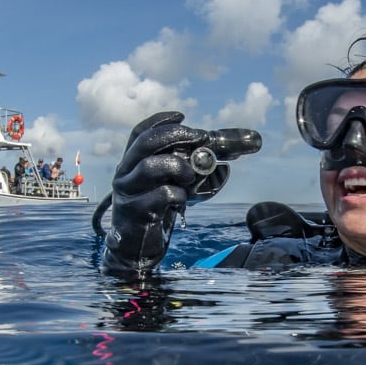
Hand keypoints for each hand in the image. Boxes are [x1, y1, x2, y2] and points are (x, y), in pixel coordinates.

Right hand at [101, 111, 260, 275]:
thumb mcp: (173, 183)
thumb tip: (239, 151)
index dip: (159, 121)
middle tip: (200, 137)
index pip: (140, 132)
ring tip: (190, 176)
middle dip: (175, 135)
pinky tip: (181, 202)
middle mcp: (125, 173)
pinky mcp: (136, 211)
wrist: (136, 248)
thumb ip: (197, 165)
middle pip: (145, 142)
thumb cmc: (157, 210)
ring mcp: (128, 192)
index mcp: (131, 161)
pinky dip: (179, 194)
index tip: (182, 115)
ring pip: (150, 166)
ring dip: (178, 166)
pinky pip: (162, 195)